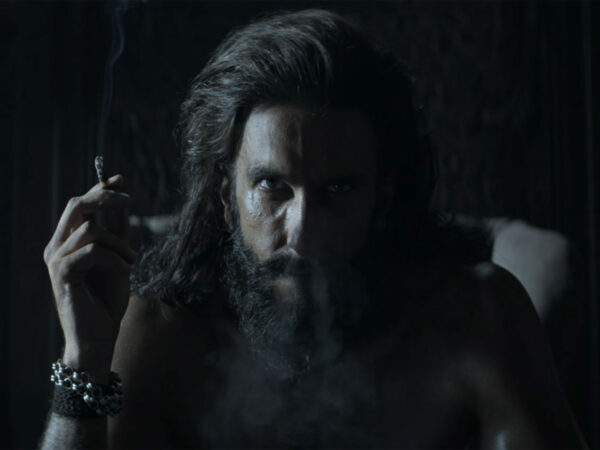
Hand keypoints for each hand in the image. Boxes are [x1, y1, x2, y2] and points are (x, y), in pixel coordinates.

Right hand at [44, 175, 134, 380]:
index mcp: (67, 241)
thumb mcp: (118, 258)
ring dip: (119, 243)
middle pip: (76, 205)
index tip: (121, 178)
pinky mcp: (63, 274)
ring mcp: (56, 260)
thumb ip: (117, 231)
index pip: (79, 205)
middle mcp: (56, 247)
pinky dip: (115, 258)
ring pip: (90, 230)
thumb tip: (120, 201)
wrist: (98, 336)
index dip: (100, 189)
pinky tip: (126, 269)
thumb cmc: (107, 299)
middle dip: (105, 198)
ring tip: (132, 260)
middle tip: (129, 201)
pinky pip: (92, 251)